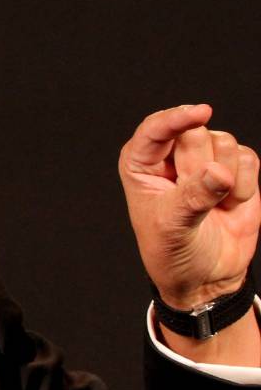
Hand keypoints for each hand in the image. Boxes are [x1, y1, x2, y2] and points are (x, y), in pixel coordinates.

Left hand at [119, 104, 259, 308]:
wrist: (205, 275)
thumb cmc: (173, 252)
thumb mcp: (173, 228)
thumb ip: (194, 198)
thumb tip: (220, 172)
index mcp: (140, 164)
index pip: (154, 129)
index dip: (176, 118)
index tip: (200, 114)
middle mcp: (170, 156)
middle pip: (196, 133)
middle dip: (201, 166)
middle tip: (194, 199)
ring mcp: (205, 160)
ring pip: (224, 142)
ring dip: (226, 178)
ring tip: (211, 205)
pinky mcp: (235, 169)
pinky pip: (249, 157)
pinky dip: (246, 184)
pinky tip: (231, 204)